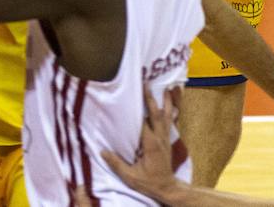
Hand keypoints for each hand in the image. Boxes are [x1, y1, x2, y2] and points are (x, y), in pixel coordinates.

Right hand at [100, 87, 186, 201]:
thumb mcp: (130, 176)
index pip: (143, 123)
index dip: (136, 109)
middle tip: (146, 83)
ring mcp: (165, 139)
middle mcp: (160, 139)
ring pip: (167, 117)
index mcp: (150, 145)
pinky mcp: (167, 141)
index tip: (130, 95)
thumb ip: (116, 163)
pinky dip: (172, 111)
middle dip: (150, 99)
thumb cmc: (149, 183)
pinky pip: (170, 122)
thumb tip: (102, 151)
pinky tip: (171, 103)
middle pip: (155, 115)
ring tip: (167, 88)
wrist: (169, 189)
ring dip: (166, 102)